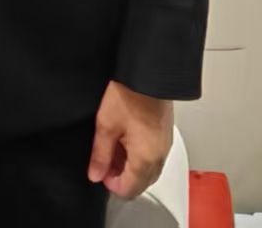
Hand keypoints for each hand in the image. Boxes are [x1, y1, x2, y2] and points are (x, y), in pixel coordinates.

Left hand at [87, 80, 172, 199]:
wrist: (150, 72)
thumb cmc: (131, 94)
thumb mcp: (106, 125)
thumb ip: (100, 154)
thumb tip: (95, 174)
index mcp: (145, 158)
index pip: (128, 190)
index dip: (110, 184)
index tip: (100, 169)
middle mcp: (159, 156)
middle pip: (140, 184)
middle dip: (122, 177)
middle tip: (106, 159)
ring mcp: (165, 145)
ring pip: (148, 171)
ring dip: (131, 166)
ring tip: (116, 146)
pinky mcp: (166, 134)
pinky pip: (154, 156)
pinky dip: (141, 155)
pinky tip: (128, 138)